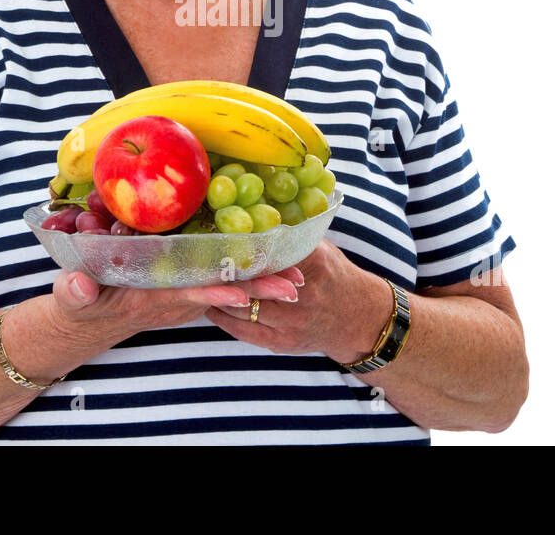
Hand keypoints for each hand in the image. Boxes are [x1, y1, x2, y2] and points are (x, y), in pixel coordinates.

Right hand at [47, 266, 304, 345]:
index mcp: (152, 298)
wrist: (91, 317)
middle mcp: (176, 297)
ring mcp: (183, 291)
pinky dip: (245, 272)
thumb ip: (76, 293)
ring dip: (261, 282)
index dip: (216, 295)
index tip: (244, 295)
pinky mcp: (186, 284)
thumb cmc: (81, 304)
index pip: (189, 295)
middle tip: (296, 286)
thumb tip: (79, 287)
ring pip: (227, 285)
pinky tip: (271, 260)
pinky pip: (220, 278)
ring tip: (298, 277)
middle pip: (222, 292)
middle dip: (258, 290)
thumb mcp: (74, 299)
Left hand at [203, 240, 388, 360]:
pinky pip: (242, 330)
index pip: (271, 252)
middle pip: (251, 282)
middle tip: (198, 257)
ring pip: (242, 307)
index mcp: (315, 265)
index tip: (219, 233)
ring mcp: (292, 323)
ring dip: (218, 294)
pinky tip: (208, 303)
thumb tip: (256, 212)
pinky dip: (222, 316)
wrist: (357, 319)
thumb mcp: (322, 248)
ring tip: (197, 279)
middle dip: (224, 270)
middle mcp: (303, 296)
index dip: (242, 244)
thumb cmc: (334, 275)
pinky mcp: (282, 343)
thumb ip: (292, 235)